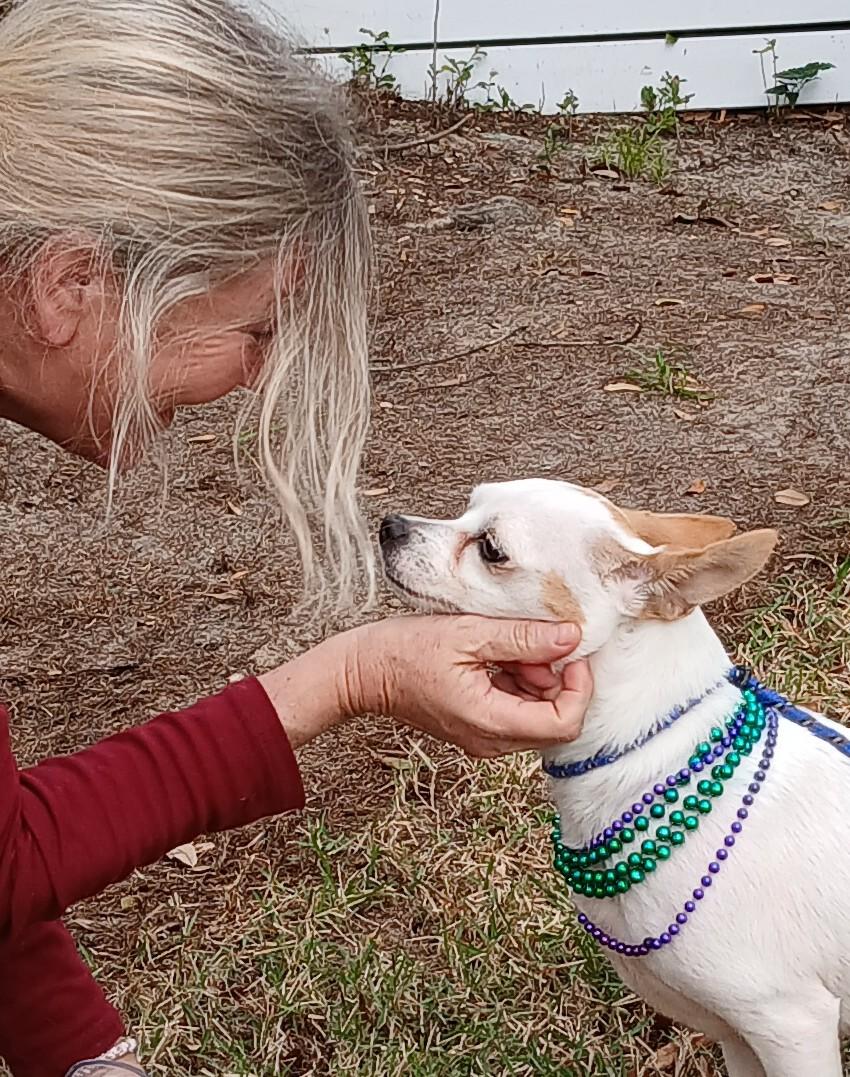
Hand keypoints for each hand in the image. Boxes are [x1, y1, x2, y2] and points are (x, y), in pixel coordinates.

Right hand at [342, 615, 591, 757]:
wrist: (362, 671)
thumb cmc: (404, 651)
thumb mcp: (468, 633)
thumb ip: (523, 637)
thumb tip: (571, 637)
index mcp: (490, 722)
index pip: (565, 723)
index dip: (579, 688)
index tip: (570, 653)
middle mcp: (491, 741)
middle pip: (554, 721)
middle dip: (555, 680)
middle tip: (531, 643)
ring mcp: (483, 738)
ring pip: (536, 715)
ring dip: (536, 679)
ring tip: (506, 648)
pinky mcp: (476, 728)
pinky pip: (515, 711)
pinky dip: (518, 684)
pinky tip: (496, 657)